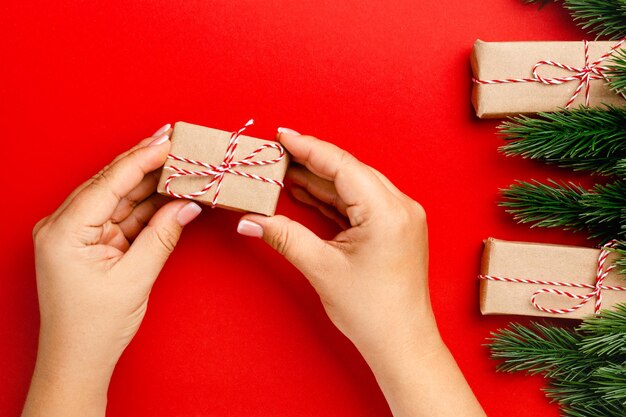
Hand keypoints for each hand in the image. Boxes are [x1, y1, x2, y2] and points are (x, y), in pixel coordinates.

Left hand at [23, 125, 201, 416]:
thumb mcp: (134, 279)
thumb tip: (188, 205)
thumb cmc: (92, 328)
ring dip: (151, 183)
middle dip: (147, 163)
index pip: (108, 183)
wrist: (77, 361)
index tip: (169, 140)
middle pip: (113, 184)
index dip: (142, 159)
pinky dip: (148, 206)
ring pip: (120, 198)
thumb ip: (162, 236)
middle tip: (177, 142)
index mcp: (63, 230)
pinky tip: (171, 193)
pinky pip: (124, 216)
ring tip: (181, 164)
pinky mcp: (93, 242)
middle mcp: (65, 225)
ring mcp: (78, 233)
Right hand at [238, 128, 484, 416]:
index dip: (308, 147)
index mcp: (387, 211)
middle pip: (348, 172)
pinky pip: (359, 204)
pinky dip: (332, 199)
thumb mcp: (322, 269)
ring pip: (353, 186)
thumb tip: (250, 220)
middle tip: (277, 154)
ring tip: (285, 172)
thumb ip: (285, 236)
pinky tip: (307, 192)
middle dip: (311, 162)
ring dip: (320, 181)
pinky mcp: (393, 228)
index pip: (341, 166)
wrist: (402, 343)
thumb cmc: (372, 312)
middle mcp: (399, 206)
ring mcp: (399, 217)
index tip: (281, 135)